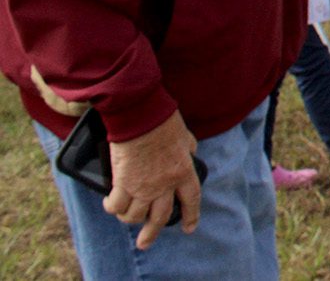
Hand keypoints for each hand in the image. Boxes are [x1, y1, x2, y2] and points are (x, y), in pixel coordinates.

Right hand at [104, 111, 200, 247]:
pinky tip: (110, 205)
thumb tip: (189, 153)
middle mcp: (165, 184)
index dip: (190, 216)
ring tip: (126, 218)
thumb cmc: (163, 121)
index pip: (191, 200)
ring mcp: (143, 186)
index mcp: (184, 172)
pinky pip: (116, 205)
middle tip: (145, 242)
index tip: (188, 227)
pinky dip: (112, 208)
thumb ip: (188, 150)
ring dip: (129, 219)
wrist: (139, 115)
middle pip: (160, 216)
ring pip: (136, 215)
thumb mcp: (185, 136)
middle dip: (152, 233)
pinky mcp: (123, 182)